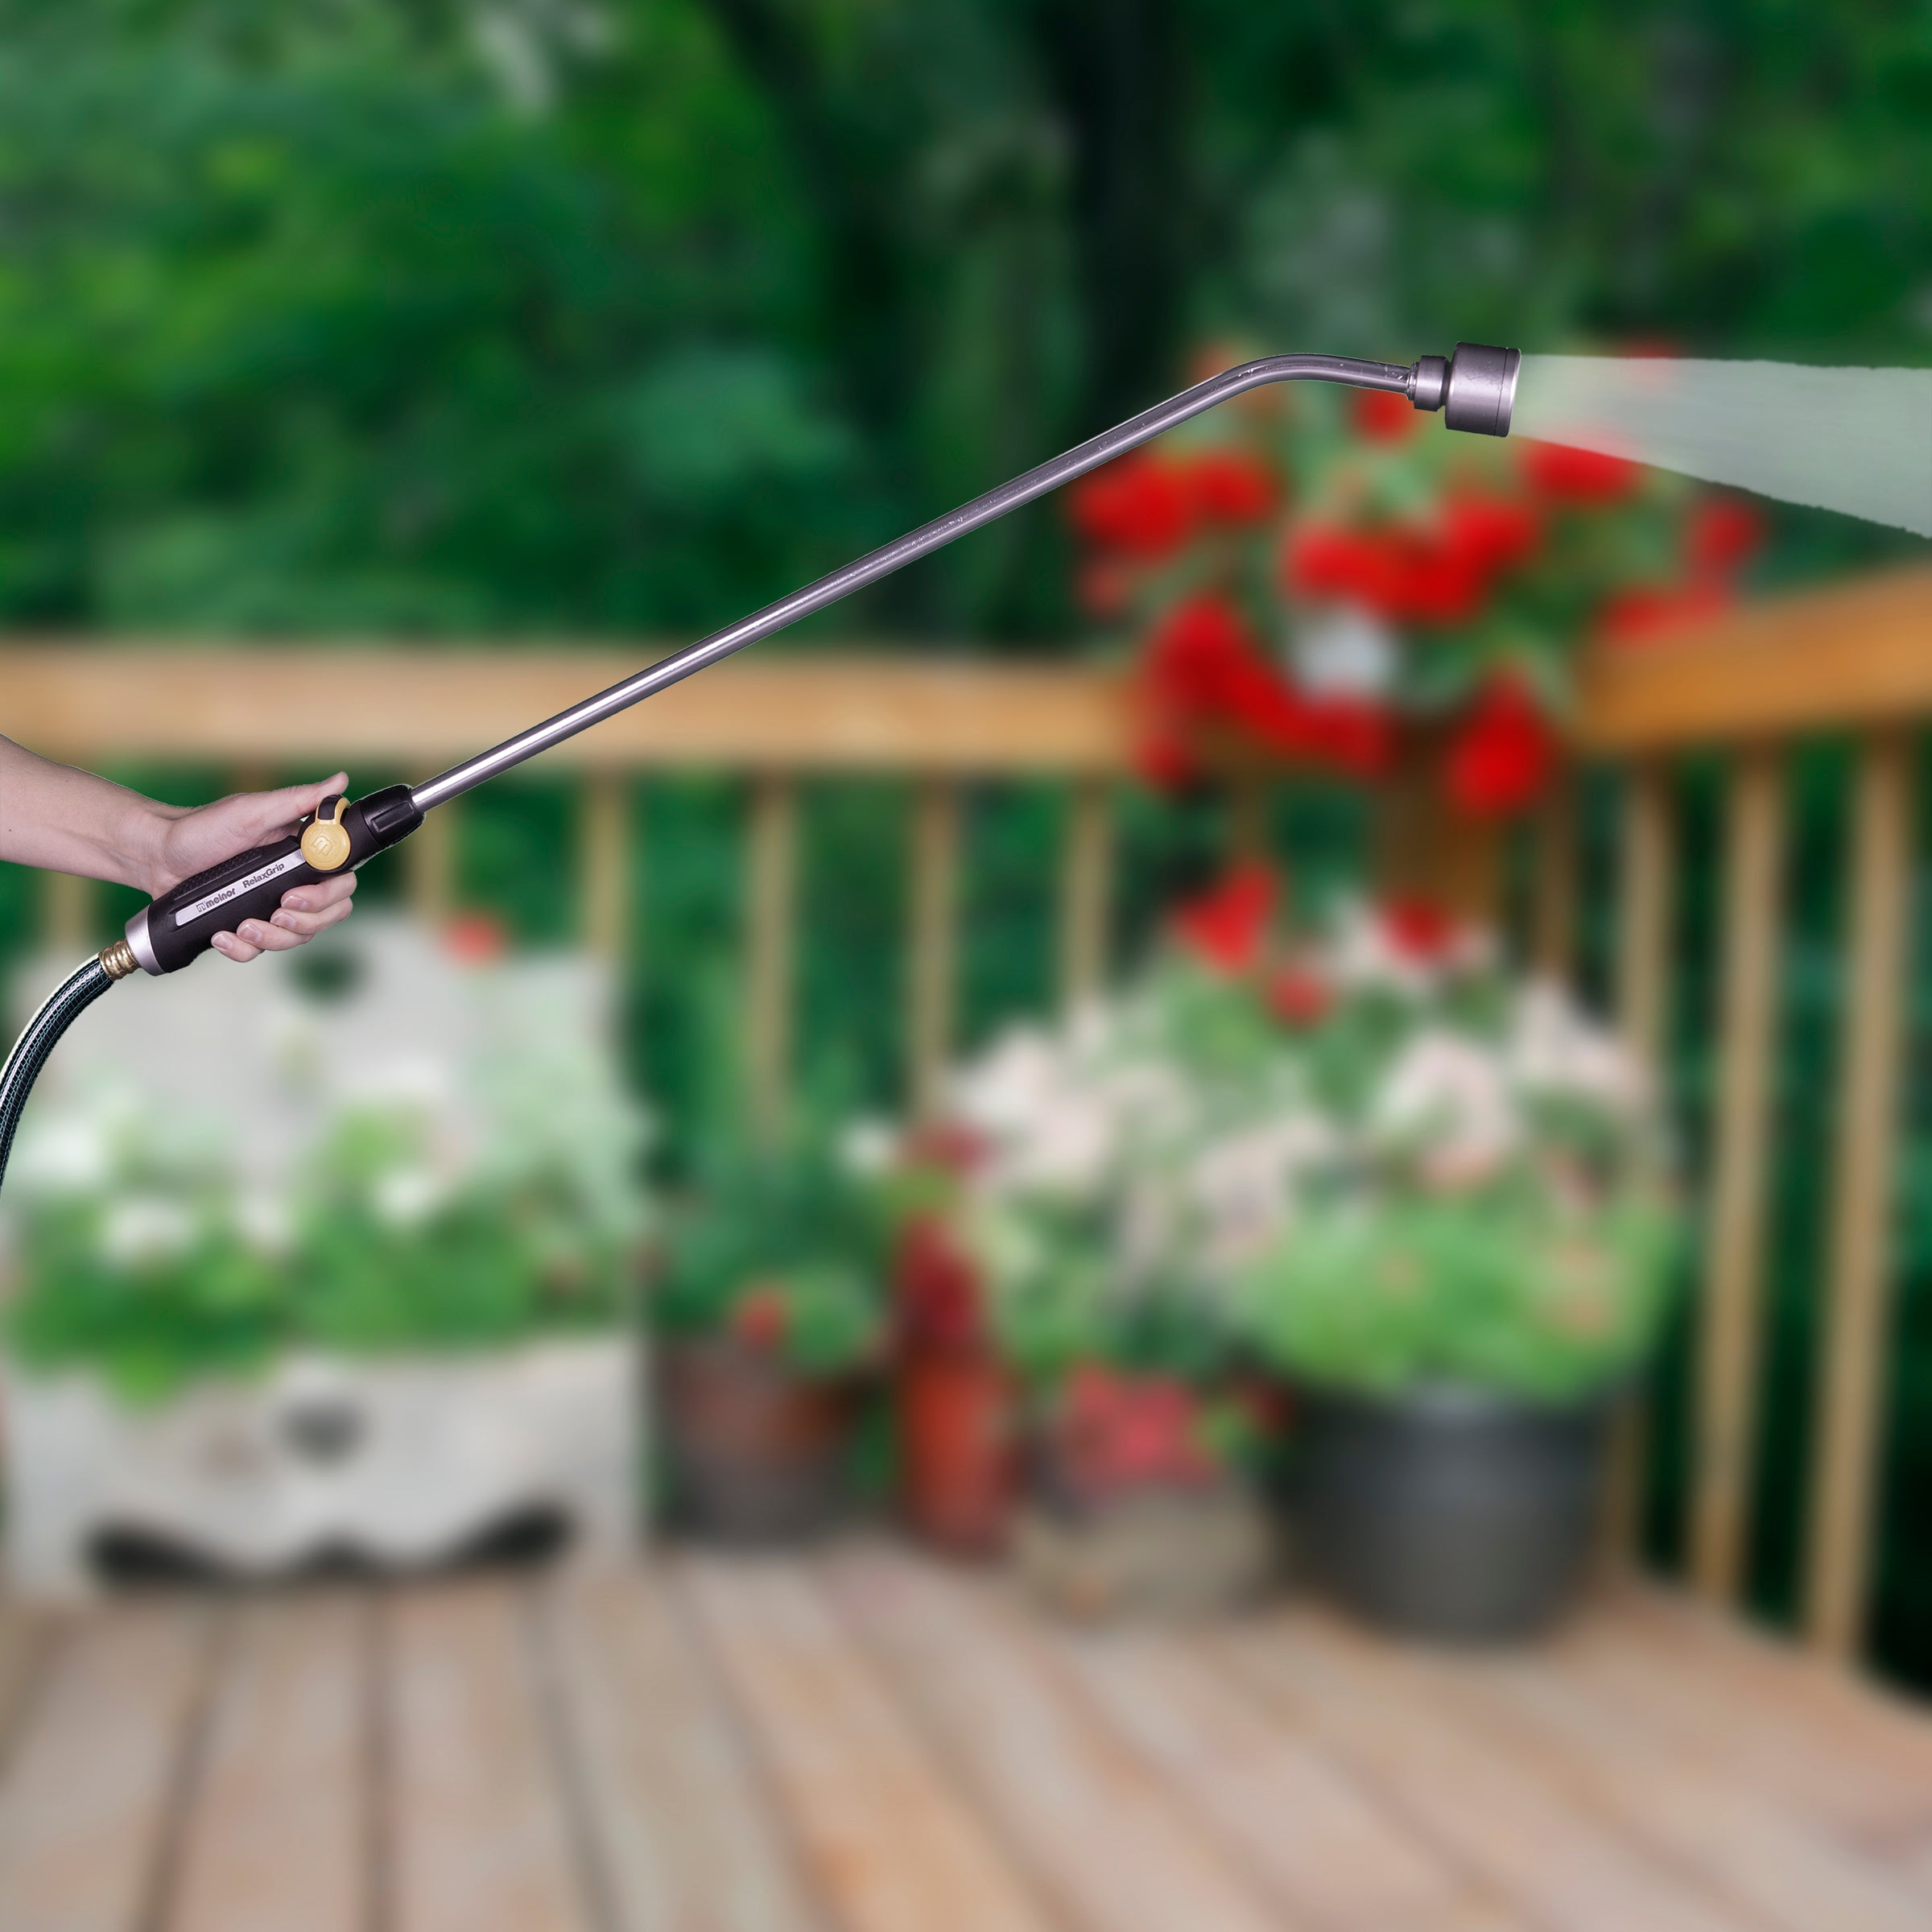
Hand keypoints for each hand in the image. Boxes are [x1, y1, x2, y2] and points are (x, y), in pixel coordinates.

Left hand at [145, 773, 359, 963]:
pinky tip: (224, 935)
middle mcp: (293, 882)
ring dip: (274, 938)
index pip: (341, 883)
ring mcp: (271, 907)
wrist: (156, 855)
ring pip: (298, 938)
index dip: (328, 895)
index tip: (296, 892)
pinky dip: (243, 949)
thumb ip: (299, 799)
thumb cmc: (201, 828)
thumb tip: (341, 781)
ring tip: (243, 926)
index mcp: (301, 856)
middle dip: (304, 921)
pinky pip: (260, 952)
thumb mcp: (252, 811)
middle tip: (276, 912)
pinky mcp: (247, 927)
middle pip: (328, 916)